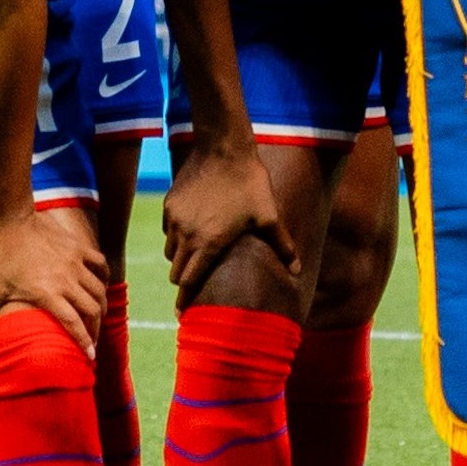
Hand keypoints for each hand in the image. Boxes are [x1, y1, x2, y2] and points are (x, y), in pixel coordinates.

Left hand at [0, 205, 107, 350]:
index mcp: (47, 293)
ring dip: (100, 307)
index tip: (90, 356)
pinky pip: (101, 266)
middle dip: (95, 329)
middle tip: (91, 340)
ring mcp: (75, 263)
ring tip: (96, 317)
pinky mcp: (79, 248)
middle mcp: (66, 280)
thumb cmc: (0, 257)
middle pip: (93, 310)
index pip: (73, 323)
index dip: (84, 342)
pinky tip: (99, 287)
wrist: (11, 221)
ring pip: (99, 291)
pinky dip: (103, 279)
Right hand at [162, 138, 290, 295]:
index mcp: (208, 244)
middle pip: (176, 272)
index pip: (189, 282)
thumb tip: (298, 271)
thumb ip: (282, 246)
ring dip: (181, 259)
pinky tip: (193, 230)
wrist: (223, 148)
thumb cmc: (249, 184)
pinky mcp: (169, 204)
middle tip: (195, 286)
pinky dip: (177, 236)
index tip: (182, 317)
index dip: (185, 302)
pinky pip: (168, 230)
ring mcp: (175, 220)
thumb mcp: (269, 216)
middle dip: (185, 282)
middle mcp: (186, 236)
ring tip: (197, 257)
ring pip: (170, 252)